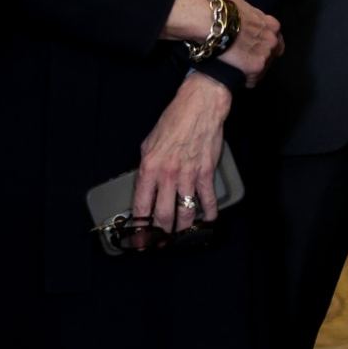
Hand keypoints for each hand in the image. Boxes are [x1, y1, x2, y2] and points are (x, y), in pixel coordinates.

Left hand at [134, 72, 229, 234]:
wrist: (200, 106)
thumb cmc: (173, 121)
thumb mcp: (148, 143)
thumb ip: (146, 167)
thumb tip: (146, 186)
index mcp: (149, 168)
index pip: (141, 207)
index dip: (139, 228)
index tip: (139, 240)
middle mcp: (167, 176)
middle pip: (163, 216)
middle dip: (161, 234)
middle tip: (161, 242)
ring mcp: (189, 175)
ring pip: (185, 212)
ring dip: (182, 227)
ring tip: (181, 234)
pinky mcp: (207, 171)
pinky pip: (207, 199)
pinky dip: (208, 213)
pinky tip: (207, 221)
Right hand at [216, 0, 281, 87]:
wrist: (212, 24)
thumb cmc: (224, 10)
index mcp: (272, 25)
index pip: (276, 38)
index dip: (264, 43)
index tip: (254, 46)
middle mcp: (273, 40)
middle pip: (272, 54)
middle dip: (261, 57)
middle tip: (245, 58)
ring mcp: (266, 54)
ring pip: (263, 68)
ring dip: (252, 69)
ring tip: (239, 68)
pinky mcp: (255, 68)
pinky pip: (253, 79)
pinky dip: (245, 80)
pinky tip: (236, 76)